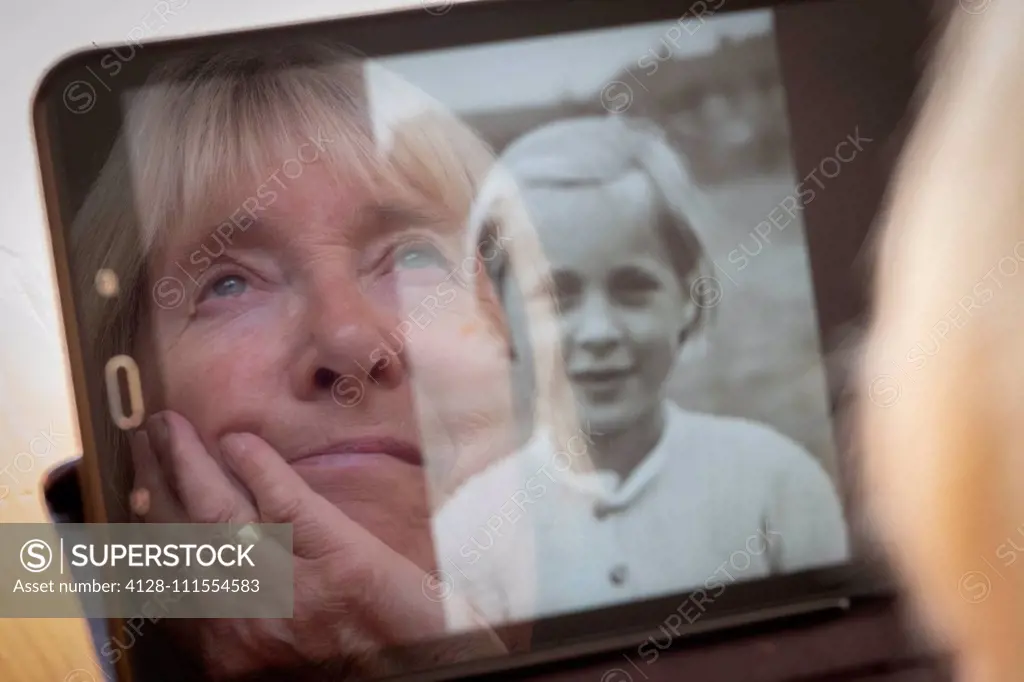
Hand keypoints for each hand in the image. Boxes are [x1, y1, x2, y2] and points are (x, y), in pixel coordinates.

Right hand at [130, 411, 510, 678]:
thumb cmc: (357, 675)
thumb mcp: (276, 665)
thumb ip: (238, 629)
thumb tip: (208, 581)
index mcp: (228, 657)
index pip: (168, 586)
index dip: (144, 538)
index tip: (130, 501)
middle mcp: (245, 625)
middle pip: (181, 541)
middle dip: (152, 486)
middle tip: (141, 443)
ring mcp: (291, 591)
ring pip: (218, 514)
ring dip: (187, 463)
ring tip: (168, 426)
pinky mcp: (342, 561)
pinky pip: (284, 502)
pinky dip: (256, 465)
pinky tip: (237, 441)